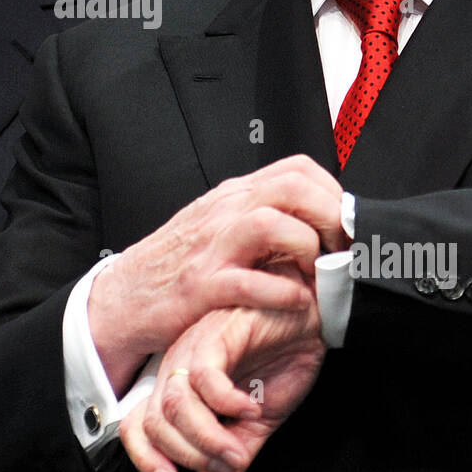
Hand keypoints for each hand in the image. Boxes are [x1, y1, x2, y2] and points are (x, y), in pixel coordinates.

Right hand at [86, 155, 342, 392]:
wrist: (125, 296)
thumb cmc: (177, 264)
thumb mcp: (219, 225)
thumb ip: (260, 216)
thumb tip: (315, 220)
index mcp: (234, 196)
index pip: (297, 169)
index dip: (333, 193)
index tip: (345, 224)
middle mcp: (225, 213)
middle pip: (293, 188)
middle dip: (331, 217)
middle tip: (342, 249)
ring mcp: (213, 247)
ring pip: (273, 224)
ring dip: (308, 249)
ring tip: (316, 274)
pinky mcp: (202, 286)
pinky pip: (252, 282)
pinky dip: (283, 293)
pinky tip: (295, 303)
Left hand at [119, 292, 325, 471]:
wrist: (310, 319)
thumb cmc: (281, 357)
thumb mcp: (257, 421)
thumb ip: (229, 454)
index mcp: (180, 387)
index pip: (138, 427)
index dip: (146, 459)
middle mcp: (179, 366)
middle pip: (156, 421)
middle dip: (190, 454)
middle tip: (226, 464)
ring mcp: (195, 348)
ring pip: (176, 402)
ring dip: (207, 436)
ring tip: (238, 447)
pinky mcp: (218, 333)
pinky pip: (204, 375)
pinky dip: (226, 401)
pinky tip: (249, 407)